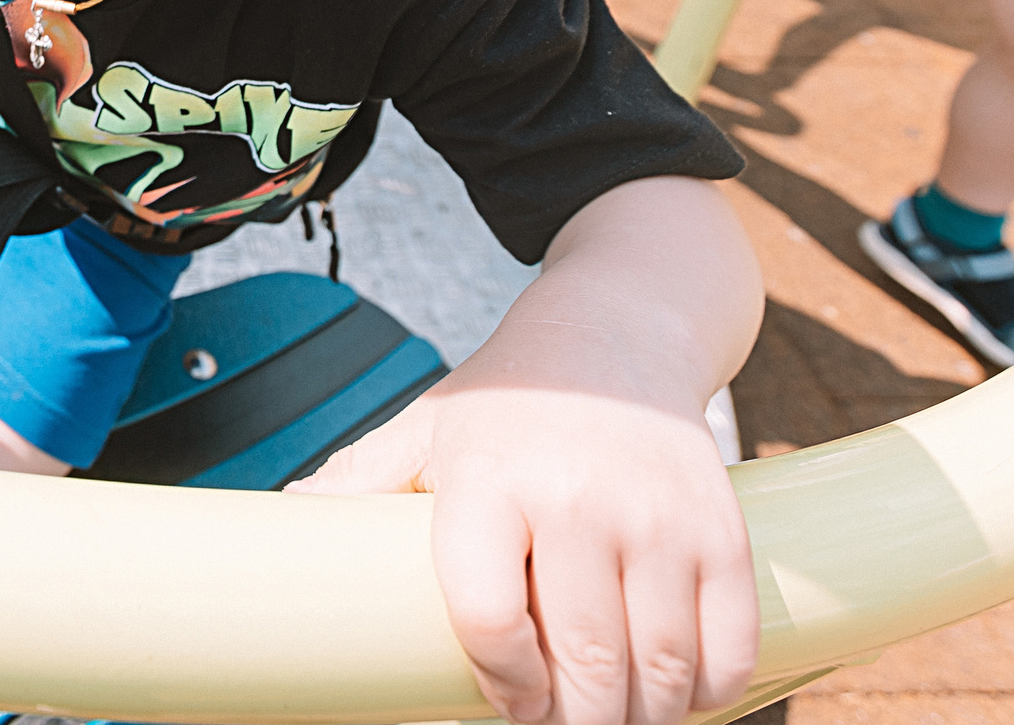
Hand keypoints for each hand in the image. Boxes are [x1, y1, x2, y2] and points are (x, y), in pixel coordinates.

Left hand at [291, 338, 755, 722]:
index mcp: (489, 481)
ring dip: (636, 716)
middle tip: (558, 722)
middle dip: (572, 721)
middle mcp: (577, 500)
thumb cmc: (511, 395)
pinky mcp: (721, 530)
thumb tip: (288, 516)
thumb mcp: (428, 425)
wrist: (619, 327)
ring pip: (659, 669)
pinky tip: (674, 692)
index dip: (502, 685)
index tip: (506, 704)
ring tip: (609, 714)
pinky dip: (708, 693)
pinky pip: (726, 648)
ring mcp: (658, 519)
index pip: (490, 617)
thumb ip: (362, 478)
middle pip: (584, 660)